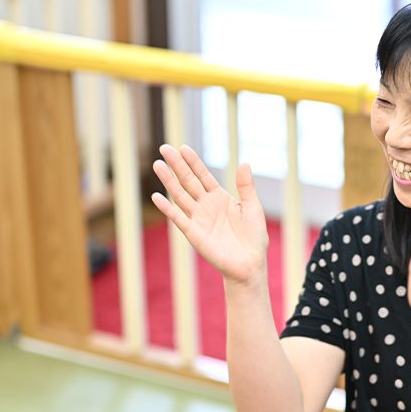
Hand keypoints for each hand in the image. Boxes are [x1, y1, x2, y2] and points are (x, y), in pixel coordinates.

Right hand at [151, 144, 268, 286]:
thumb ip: (246, 187)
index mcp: (220, 198)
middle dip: (177, 165)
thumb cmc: (254, 238)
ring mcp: (198, 219)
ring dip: (169, 181)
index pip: (203, 176)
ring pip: (180, 196)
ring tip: (158, 165)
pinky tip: (157, 196)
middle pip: (188, 181)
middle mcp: (206, 206)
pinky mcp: (194, 234)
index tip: (183, 148)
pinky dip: (167, 208)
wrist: (250, 264)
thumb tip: (244, 162)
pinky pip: (178, 218)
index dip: (193, 162)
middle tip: (164, 148)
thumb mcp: (252, 208)